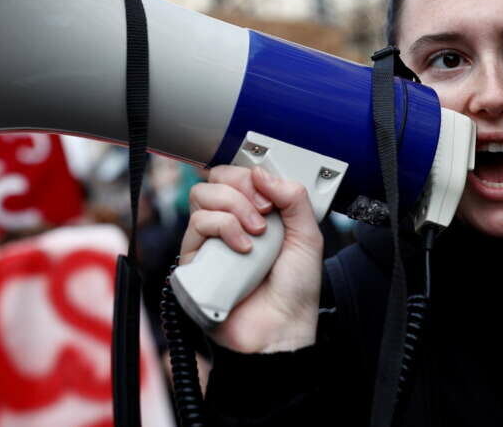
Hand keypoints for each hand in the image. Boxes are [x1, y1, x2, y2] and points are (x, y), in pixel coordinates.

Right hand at [179, 164, 323, 352]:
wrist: (283, 329)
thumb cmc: (295, 291)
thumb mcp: (308, 236)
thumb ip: (293, 197)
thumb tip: (261, 172)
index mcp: (255, 214)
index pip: (237, 175)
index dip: (251, 176)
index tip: (271, 196)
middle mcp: (229, 224)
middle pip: (215, 179)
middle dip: (241, 188)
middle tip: (264, 213)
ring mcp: (210, 242)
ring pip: (202, 196)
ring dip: (234, 209)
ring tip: (255, 235)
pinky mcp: (195, 260)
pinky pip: (196, 225)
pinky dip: (223, 228)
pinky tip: (243, 250)